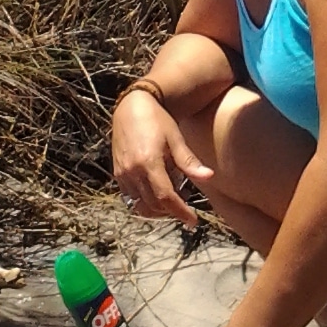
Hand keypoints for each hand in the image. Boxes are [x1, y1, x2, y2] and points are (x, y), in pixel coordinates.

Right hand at [112, 94, 211, 229]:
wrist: (132, 106)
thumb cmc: (158, 120)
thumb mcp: (176, 139)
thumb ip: (189, 162)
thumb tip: (209, 177)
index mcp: (148, 163)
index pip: (165, 198)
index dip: (180, 212)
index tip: (193, 220)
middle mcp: (132, 171)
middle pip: (153, 205)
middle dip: (171, 211)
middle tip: (186, 205)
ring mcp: (122, 174)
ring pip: (140, 205)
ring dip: (157, 209)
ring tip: (173, 198)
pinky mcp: (117, 173)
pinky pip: (130, 198)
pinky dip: (145, 202)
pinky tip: (157, 192)